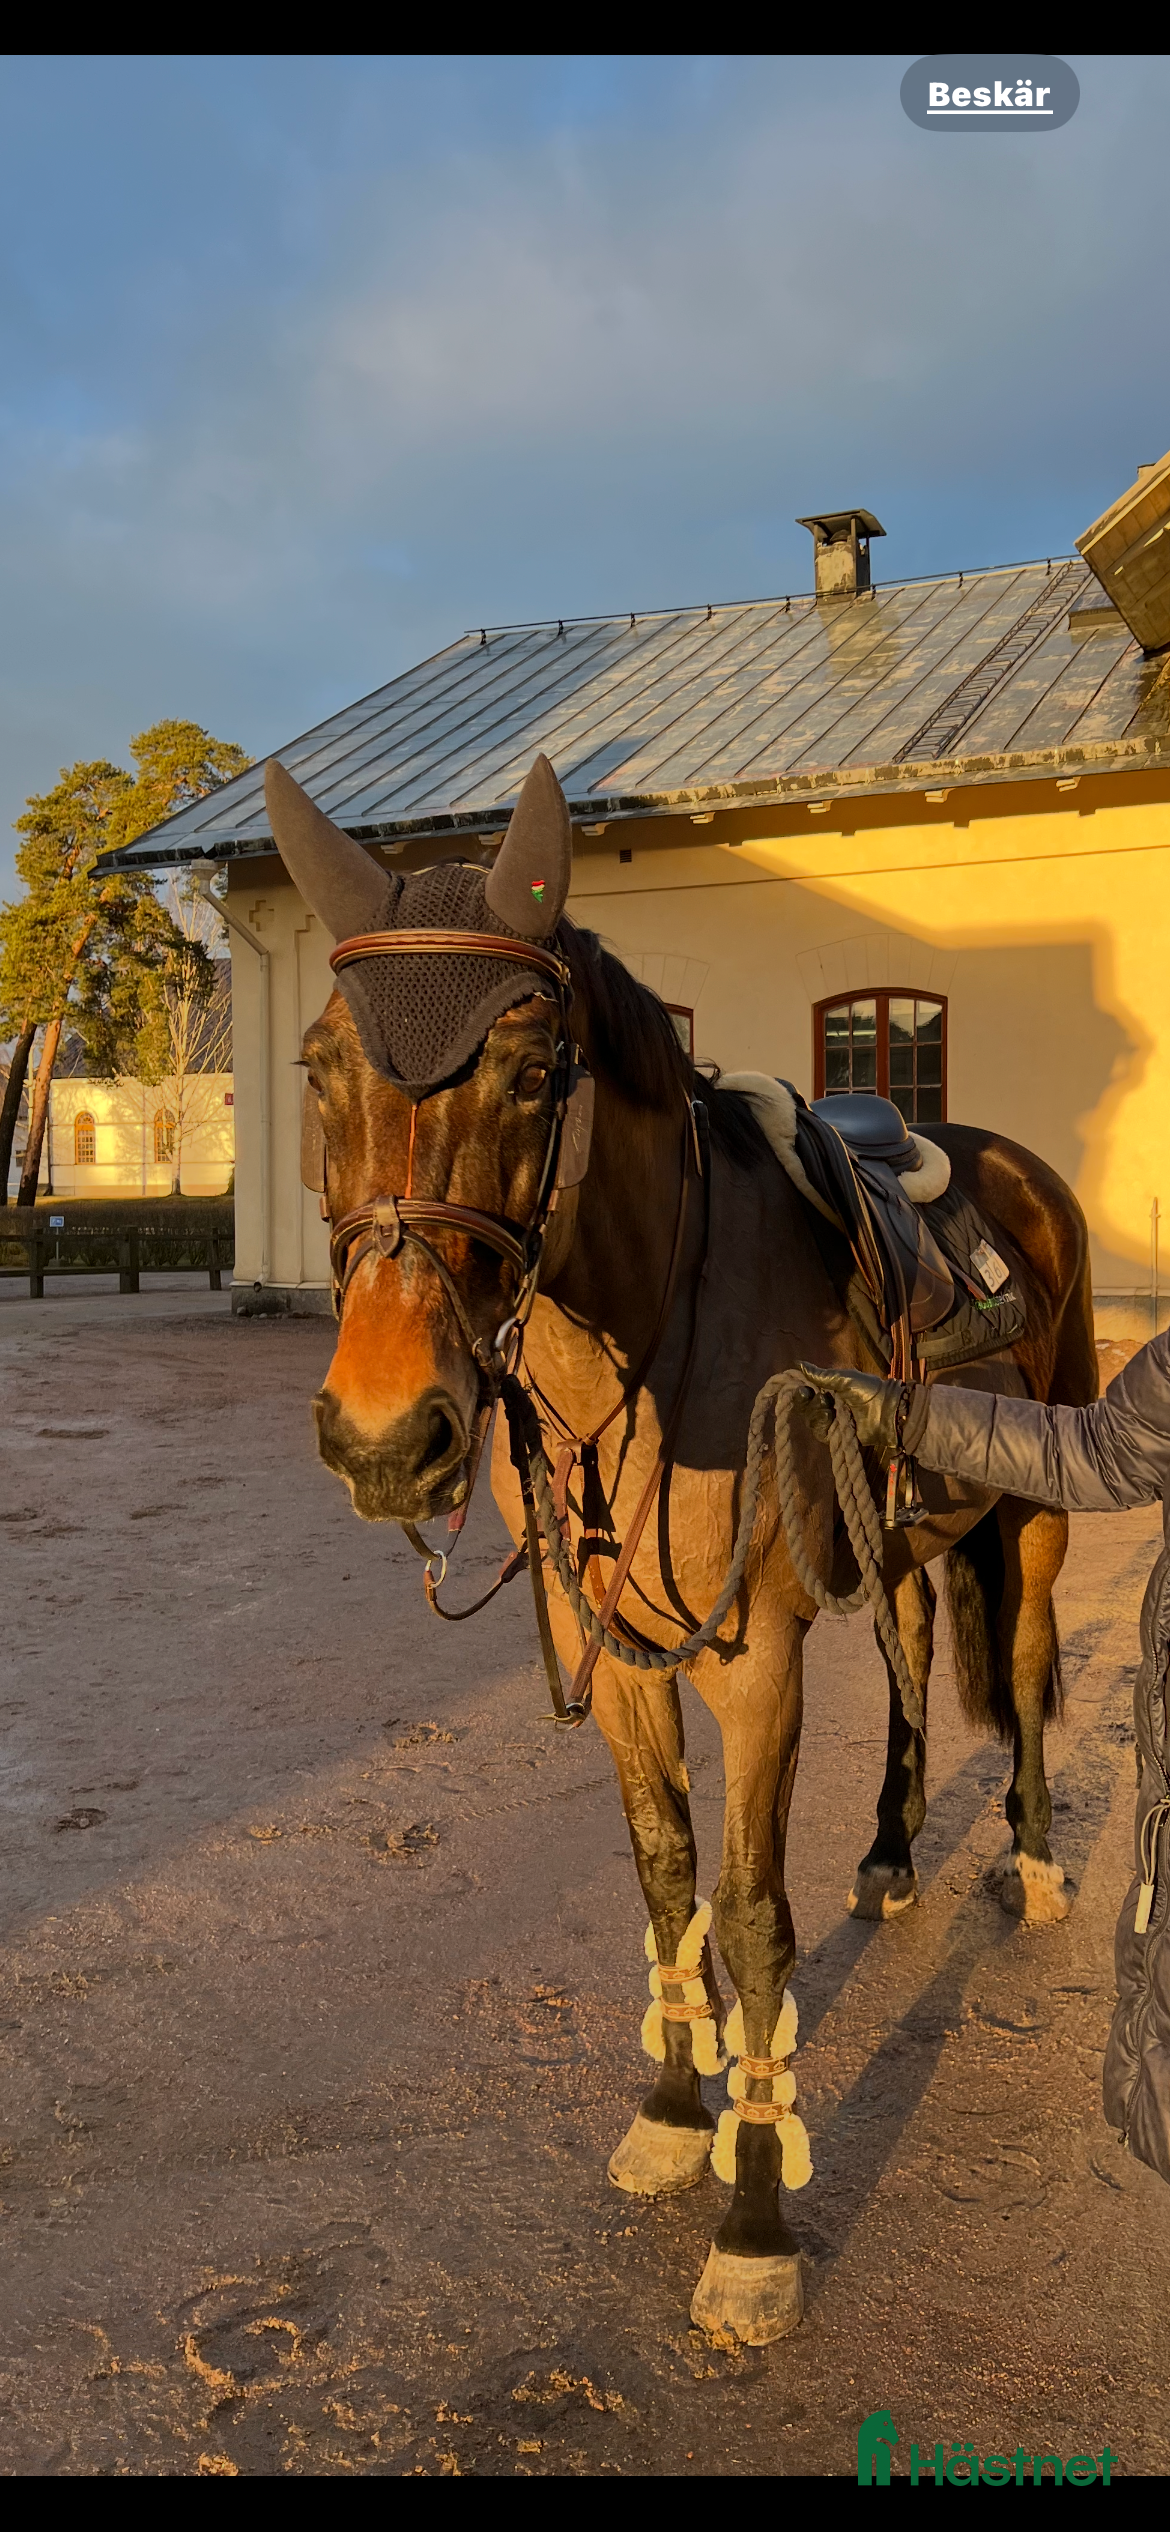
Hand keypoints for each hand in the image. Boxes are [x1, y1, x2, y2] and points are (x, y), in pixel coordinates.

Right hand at [795, 1364, 911, 1460]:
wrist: (886, 1410)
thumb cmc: (868, 1390)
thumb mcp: (844, 1378)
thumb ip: (820, 1375)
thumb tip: (797, 1363)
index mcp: (829, 1391)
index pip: (807, 1393)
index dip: (801, 1392)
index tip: (802, 1388)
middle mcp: (828, 1407)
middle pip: (806, 1408)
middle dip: (808, 1402)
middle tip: (816, 1396)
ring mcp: (832, 1423)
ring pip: (811, 1420)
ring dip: (816, 1412)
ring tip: (827, 1406)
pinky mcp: (836, 1437)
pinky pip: (820, 1432)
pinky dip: (822, 1424)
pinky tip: (829, 1415)